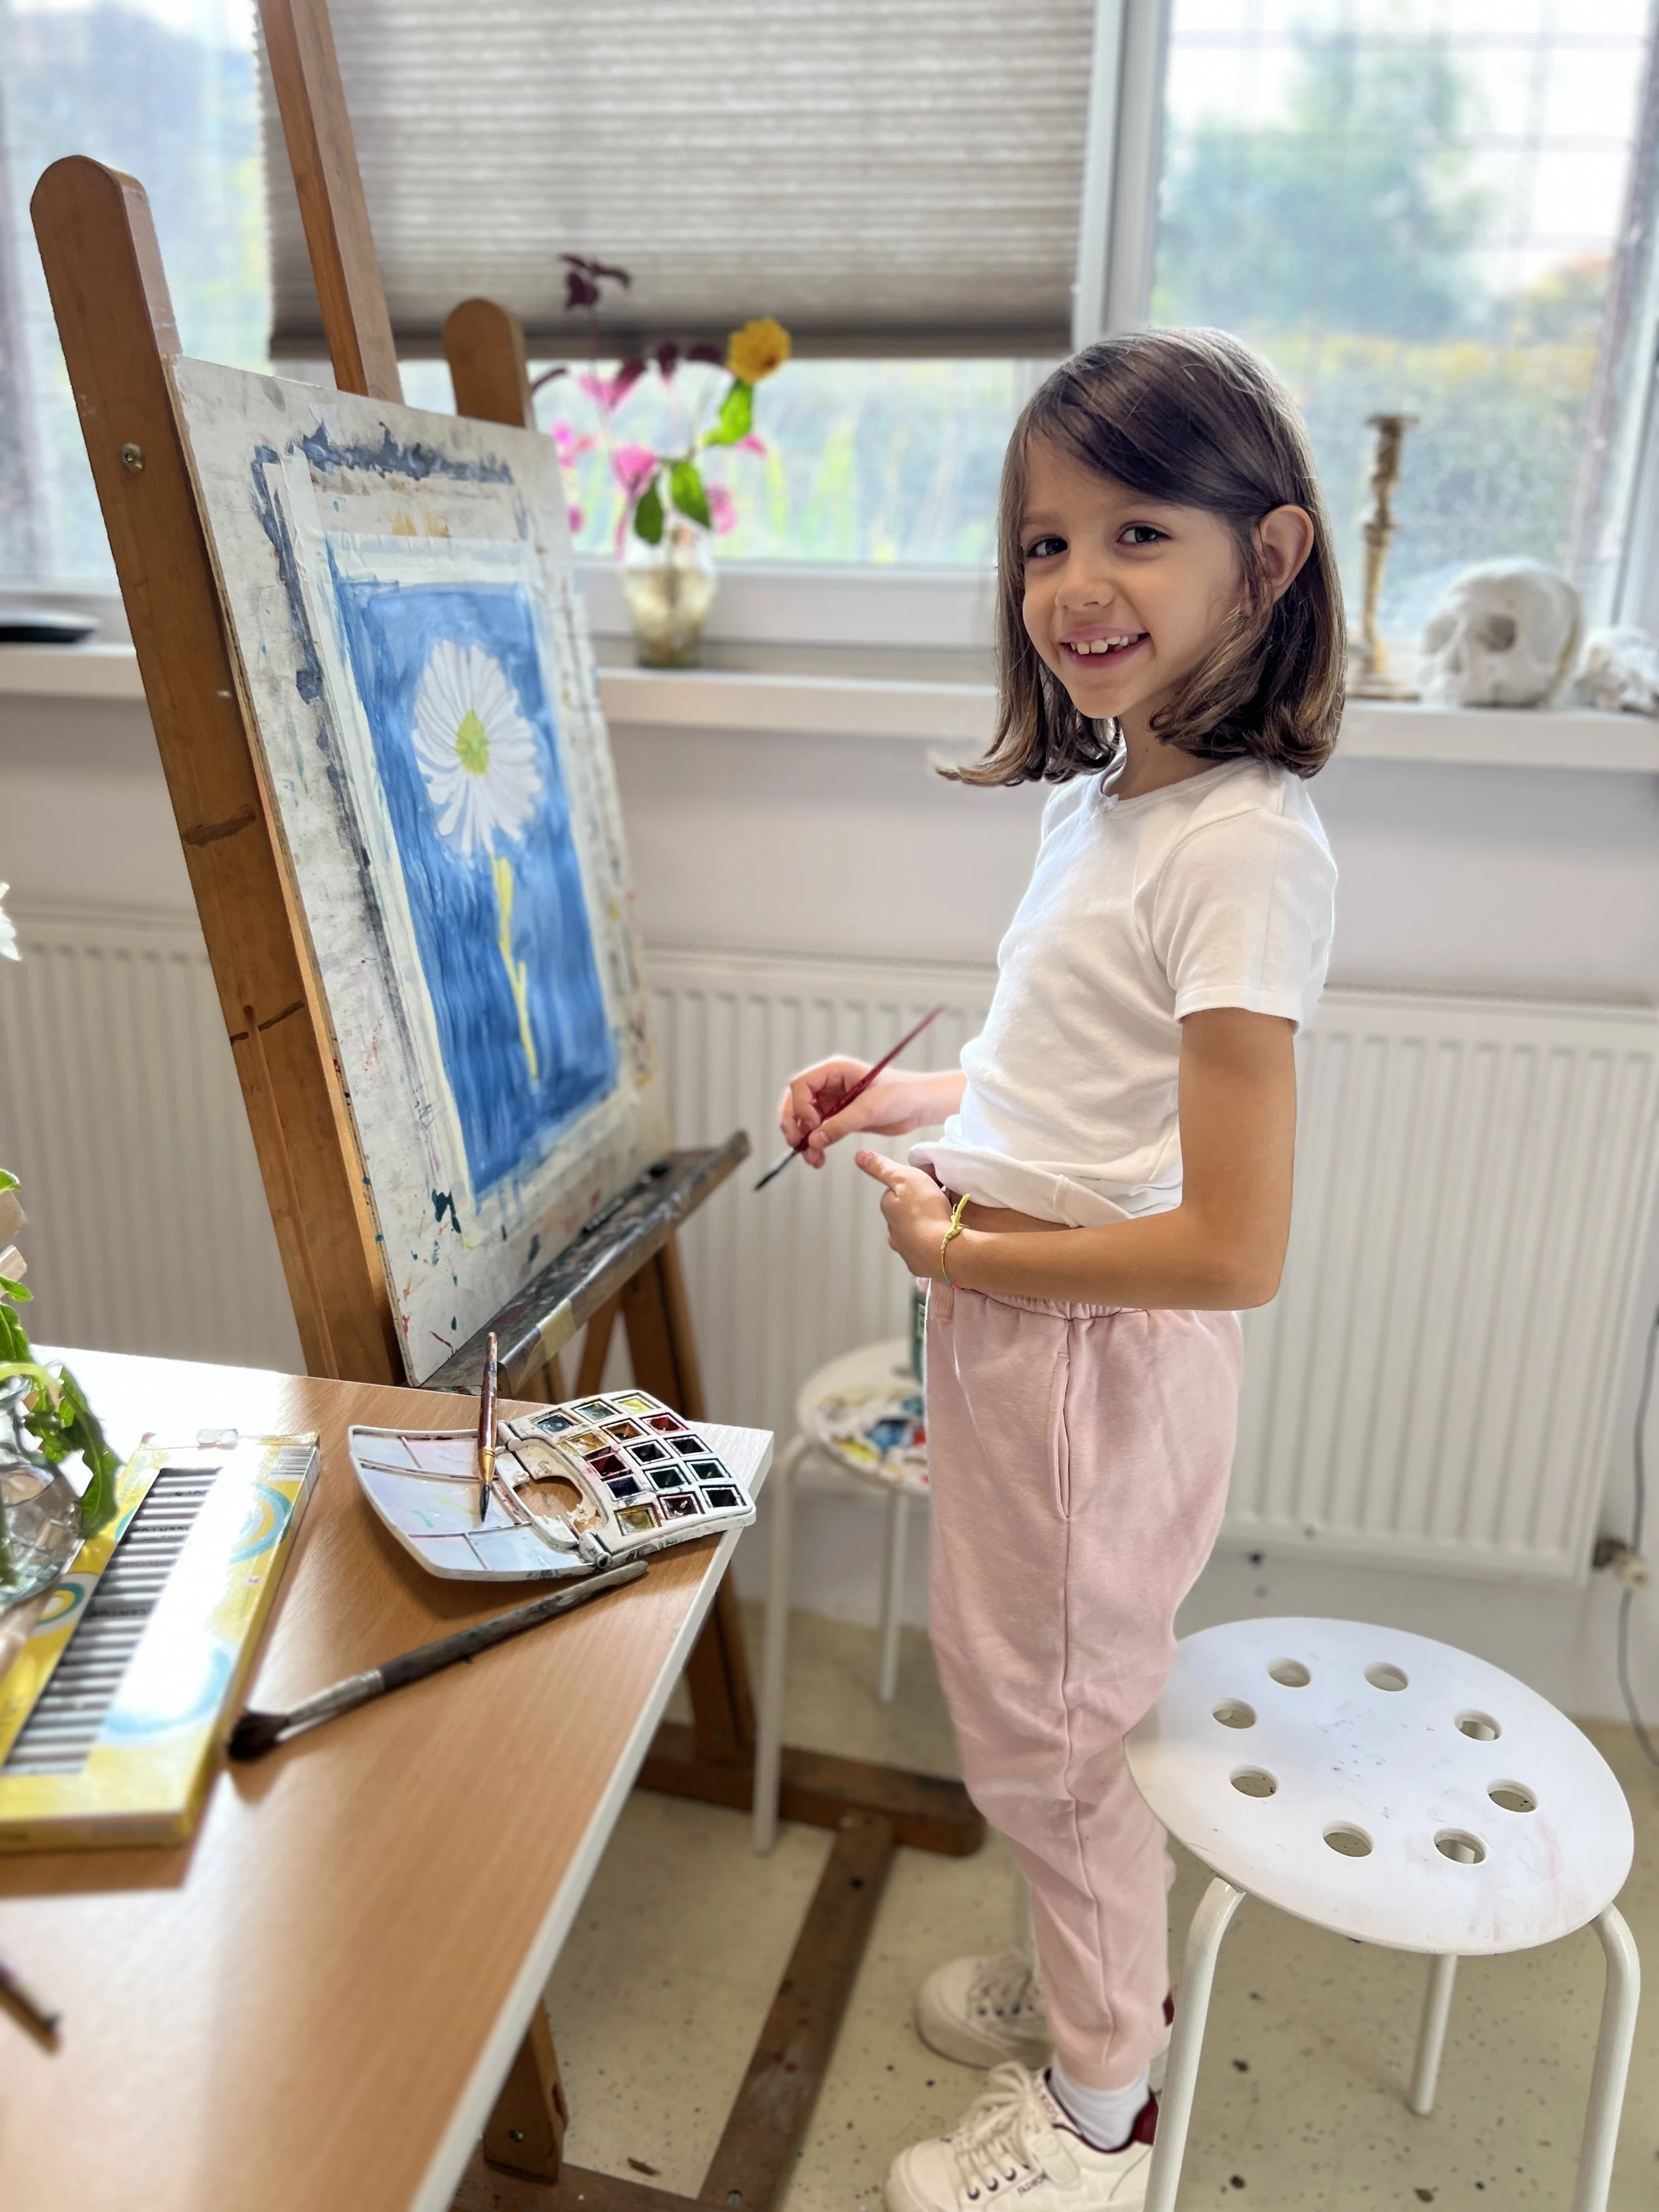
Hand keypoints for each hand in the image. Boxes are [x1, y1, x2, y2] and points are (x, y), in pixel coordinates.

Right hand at [777, 1057, 938, 1168]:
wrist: (920, 1105)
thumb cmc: (901, 1094)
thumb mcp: (869, 1109)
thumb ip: (840, 1124)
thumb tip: (814, 1141)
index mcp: (834, 1071)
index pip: (801, 1085)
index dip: (801, 1106)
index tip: (814, 1125)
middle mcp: (829, 1084)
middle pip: (795, 1102)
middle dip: (794, 1124)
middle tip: (798, 1144)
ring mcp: (833, 1101)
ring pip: (804, 1120)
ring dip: (803, 1139)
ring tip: (812, 1159)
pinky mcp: (840, 1117)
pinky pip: (818, 1131)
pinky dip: (815, 1145)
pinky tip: (819, 1158)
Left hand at [856, 1151, 953, 1276]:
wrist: (945, 1250)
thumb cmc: (925, 1211)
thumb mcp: (905, 1177)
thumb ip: (882, 1167)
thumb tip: (859, 1156)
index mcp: (887, 1208)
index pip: (896, 1189)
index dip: (913, 1182)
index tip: (930, 1180)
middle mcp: (892, 1232)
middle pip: (906, 1211)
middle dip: (919, 1205)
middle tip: (940, 1199)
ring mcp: (907, 1251)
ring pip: (916, 1231)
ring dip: (927, 1224)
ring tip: (946, 1218)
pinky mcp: (923, 1265)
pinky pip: (928, 1249)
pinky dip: (935, 1242)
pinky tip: (946, 1237)